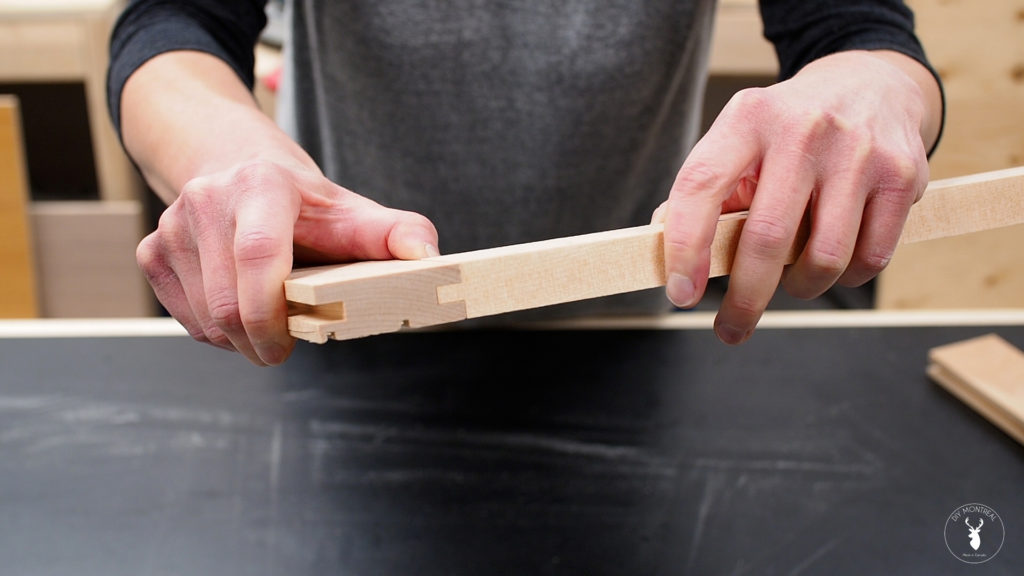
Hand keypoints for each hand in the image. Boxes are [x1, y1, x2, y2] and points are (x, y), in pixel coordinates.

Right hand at [136, 160, 438, 365]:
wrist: (237, 165)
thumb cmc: (303, 202)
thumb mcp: (351, 211)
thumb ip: (395, 234)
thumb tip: (431, 257)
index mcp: (261, 186)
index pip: (257, 255)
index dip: (271, 313)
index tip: (288, 346)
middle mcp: (207, 200)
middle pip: (228, 302)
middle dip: (259, 342)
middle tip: (284, 347)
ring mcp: (172, 225)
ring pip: (205, 319)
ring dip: (240, 339)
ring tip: (267, 318)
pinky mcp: (151, 250)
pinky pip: (185, 318)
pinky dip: (215, 331)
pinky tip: (239, 307)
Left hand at [655, 50, 941, 343]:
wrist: (871, 83)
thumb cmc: (788, 130)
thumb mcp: (740, 140)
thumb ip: (706, 193)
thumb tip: (666, 253)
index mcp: (747, 118)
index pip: (701, 186)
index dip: (685, 247)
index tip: (681, 295)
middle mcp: (802, 128)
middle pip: (767, 238)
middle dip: (744, 299)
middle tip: (731, 328)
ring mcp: (858, 151)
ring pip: (823, 258)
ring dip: (801, 287)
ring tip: (792, 280)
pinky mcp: (902, 174)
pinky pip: (871, 258)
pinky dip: (847, 277)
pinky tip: (835, 264)